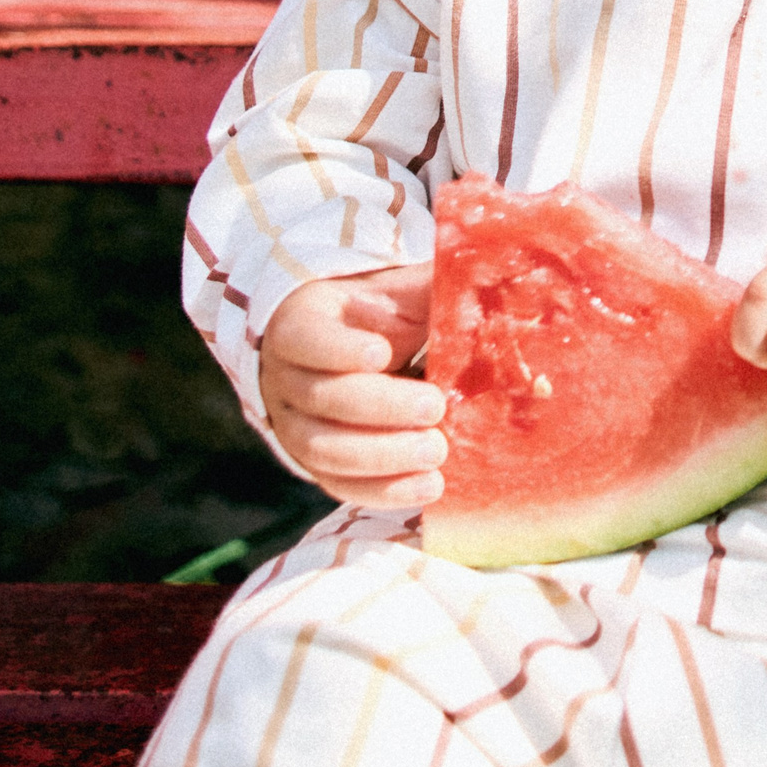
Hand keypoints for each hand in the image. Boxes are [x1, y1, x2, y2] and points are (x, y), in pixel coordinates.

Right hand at [257, 262, 445, 506]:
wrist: (351, 351)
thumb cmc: (379, 315)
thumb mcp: (396, 292)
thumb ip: (427, 288)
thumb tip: (479, 274)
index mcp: (302, 325)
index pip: (307, 339)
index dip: (340, 349)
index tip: (383, 352)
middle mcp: (287, 379)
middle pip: (323, 399)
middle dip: (381, 407)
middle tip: (434, 407)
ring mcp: (295, 427)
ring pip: (325, 450)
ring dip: (384, 456)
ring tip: (436, 452)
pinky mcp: (317, 466)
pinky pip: (341, 485)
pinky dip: (384, 491)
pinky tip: (428, 486)